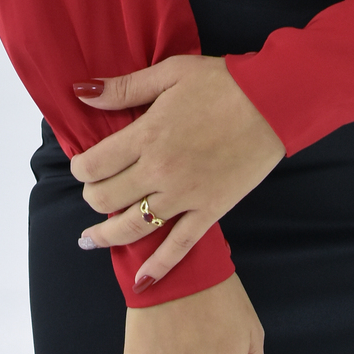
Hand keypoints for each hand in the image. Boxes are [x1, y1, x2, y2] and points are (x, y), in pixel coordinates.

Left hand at [70, 55, 285, 288]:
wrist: (273, 102)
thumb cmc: (222, 83)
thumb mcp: (170, 73)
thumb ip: (124, 87)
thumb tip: (82, 93)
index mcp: (147, 135)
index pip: (94, 165)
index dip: (80, 168)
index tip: (82, 165)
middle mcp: (160, 171)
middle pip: (107, 197)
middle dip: (91, 196)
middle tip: (93, 191)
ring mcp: (185, 196)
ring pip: (133, 227)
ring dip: (106, 236)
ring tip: (90, 240)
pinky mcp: (210, 211)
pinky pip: (179, 247)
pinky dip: (158, 267)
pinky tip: (141, 280)